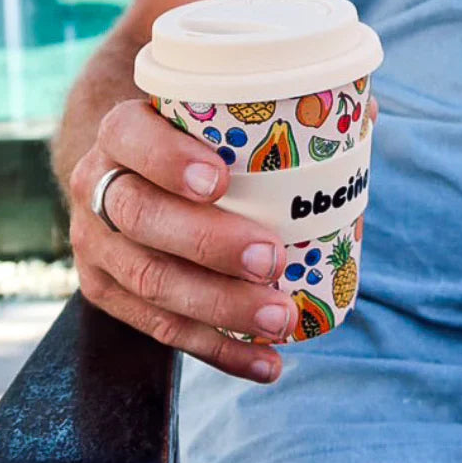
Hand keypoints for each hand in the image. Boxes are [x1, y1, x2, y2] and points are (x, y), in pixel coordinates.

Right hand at [69, 99, 296, 384]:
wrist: (126, 168)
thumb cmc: (189, 134)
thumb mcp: (210, 106)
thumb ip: (276, 98)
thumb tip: (364, 111)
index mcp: (121, 130)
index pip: (132, 137)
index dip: (170, 160)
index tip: (223, 180)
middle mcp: (97, 185)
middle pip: (141, 217)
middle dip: (209, 243)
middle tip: (272, 258)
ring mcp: (97, 245)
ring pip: (149, 281)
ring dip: (219, 306)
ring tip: (280, 316)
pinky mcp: (108, 292)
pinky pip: (159, 330)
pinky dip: (216, 350)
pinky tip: (266, 364)